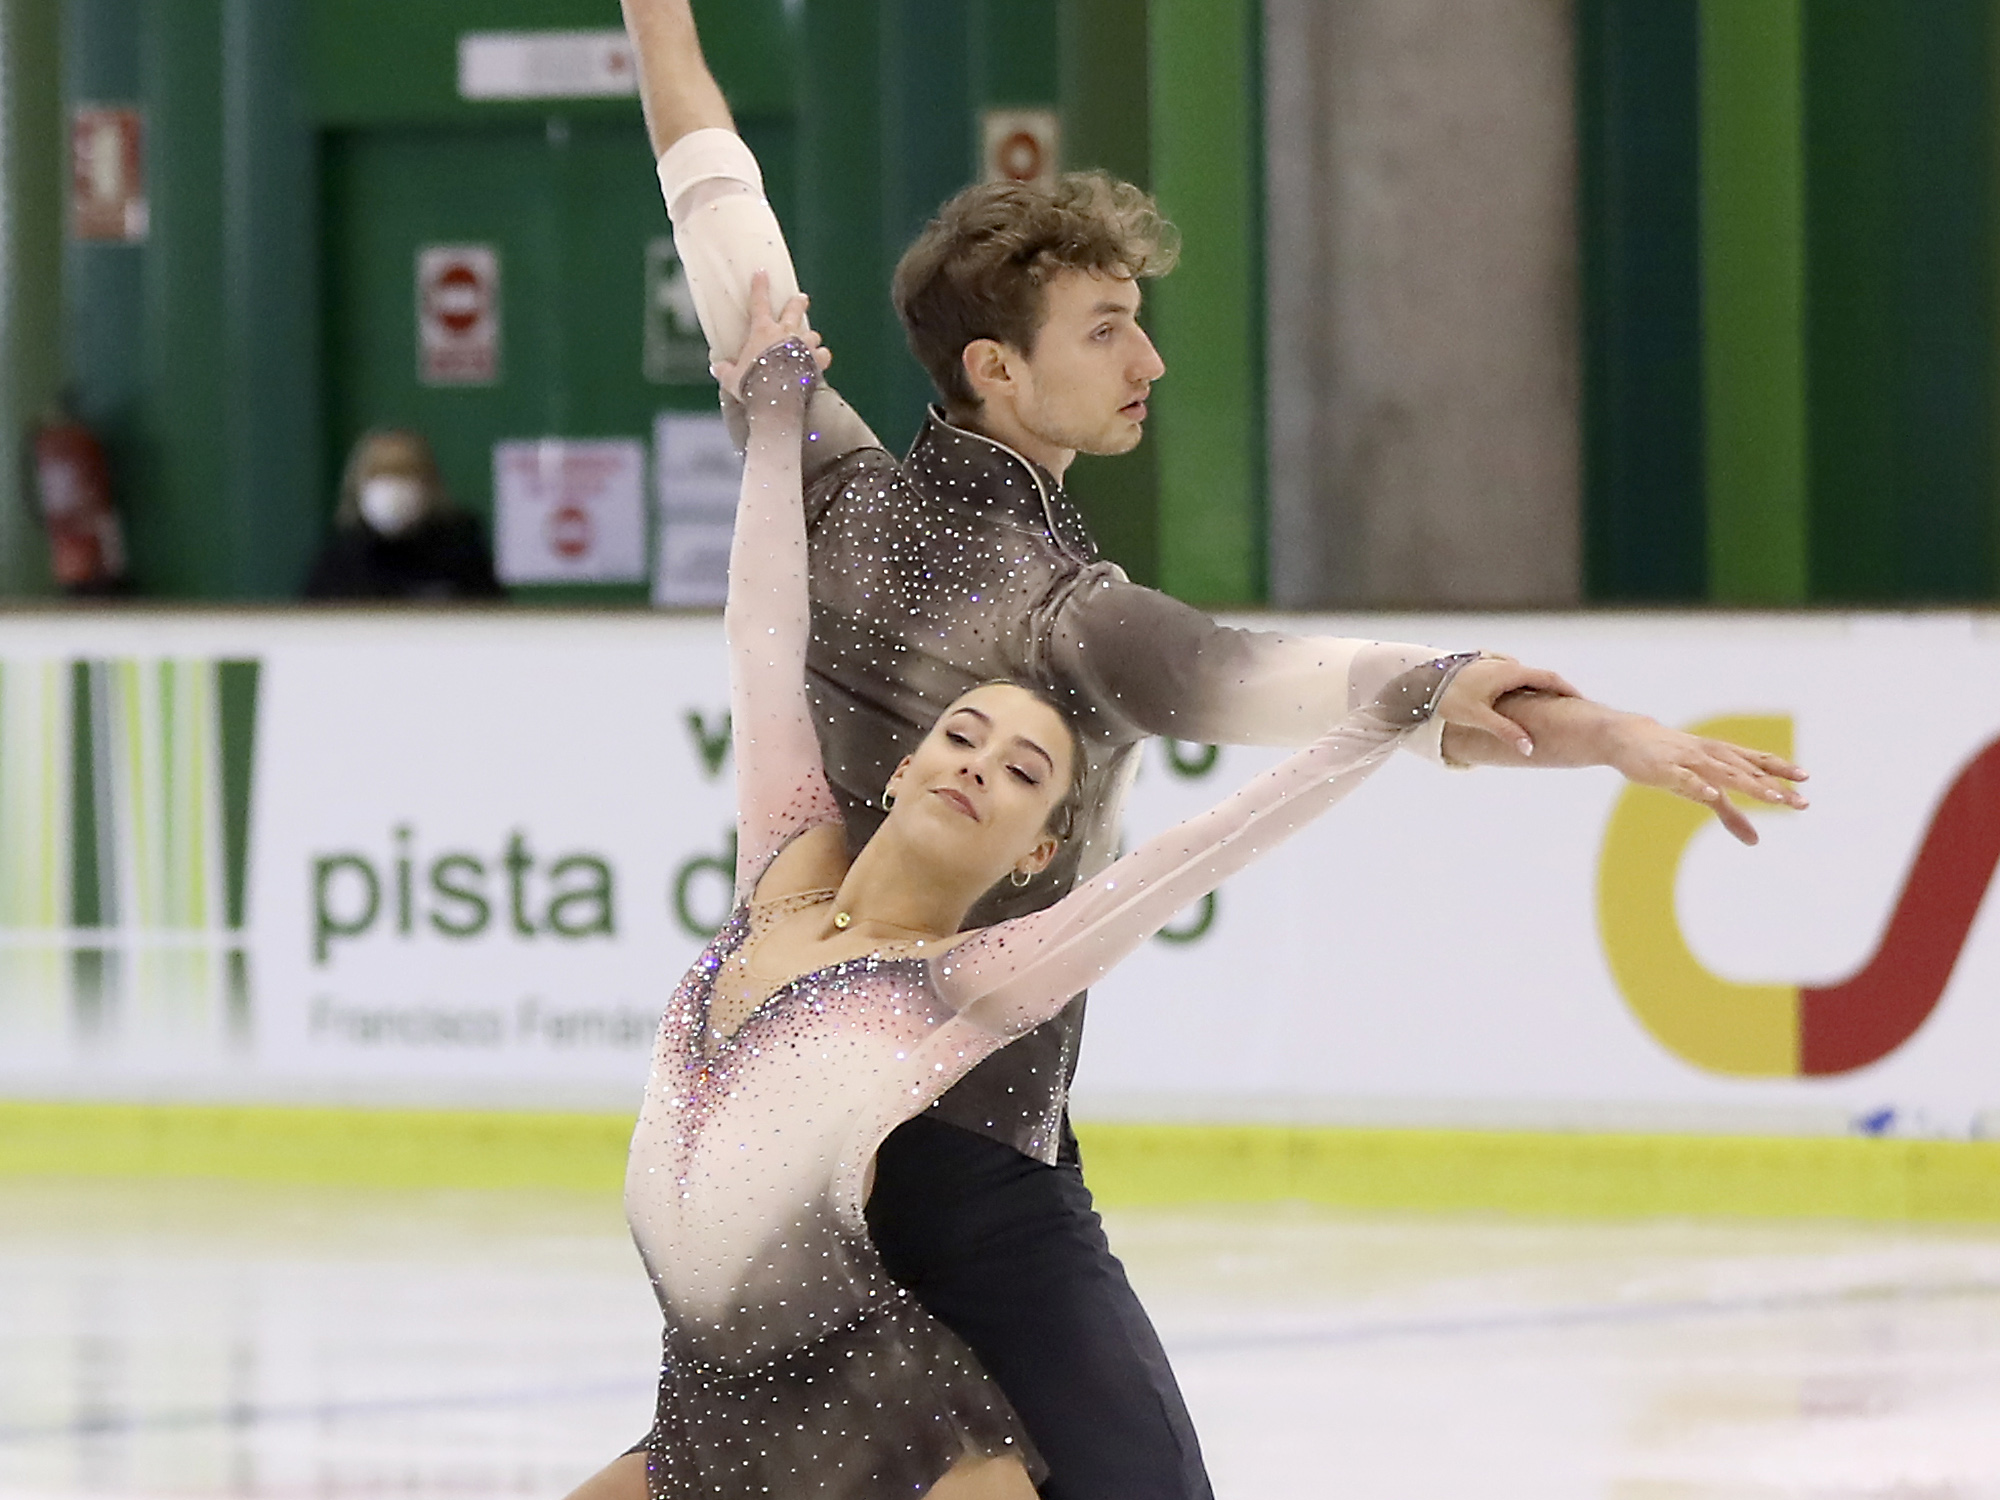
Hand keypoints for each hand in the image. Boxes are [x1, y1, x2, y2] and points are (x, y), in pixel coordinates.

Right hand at [711, 271, 830, 395]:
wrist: (776, 398)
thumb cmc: (751, 385)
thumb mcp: (732, 378)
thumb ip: (725, 370)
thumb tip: (716, 367)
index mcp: (762, 331)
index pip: (759, 302)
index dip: (760, 286)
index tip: (762, 272)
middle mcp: (785, 334)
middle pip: (794, 310)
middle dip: (798, 302)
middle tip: (802, 298)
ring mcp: (803, 346)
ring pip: (812, 333)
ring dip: (810, 336)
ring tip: (810, 339)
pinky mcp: (815, 361)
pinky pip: (823, 354)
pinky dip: (821, 356)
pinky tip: (820, 359)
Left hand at [1435, 656, 1578, 756]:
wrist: (1419, 681)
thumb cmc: (1448, 699)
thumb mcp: (1479, 717)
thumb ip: (1506, 732)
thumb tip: (1530, 748)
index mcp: (1510, 672)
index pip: (1549, 678)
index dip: (1568, 690)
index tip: (1584, 703)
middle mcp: (1504, 664)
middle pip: (1539, 676)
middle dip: (1556, 691)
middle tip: (1572, 707)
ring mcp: (1493, 663)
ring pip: (1523, 676)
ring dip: (1538, 688)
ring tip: (1549, 705)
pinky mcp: (1482, 666)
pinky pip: (1509, 675)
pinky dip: (1520, 685)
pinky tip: (1518, 698)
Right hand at [1601, 717, 1809, 845]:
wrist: (1630, 739)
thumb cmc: (1674, 763)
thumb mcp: (1705, 791)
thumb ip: (1731, 815)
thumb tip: (1756, 841)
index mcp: (1725, 757)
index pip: (1759, 763)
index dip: (1783, 771)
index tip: (1806, 782)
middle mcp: (1713, 755)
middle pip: (1750, 772)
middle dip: (1775, 788)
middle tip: (1801, 802)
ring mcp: (1690, 760)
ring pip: (1725, 773)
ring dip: (1750, 785)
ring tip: (1774, 798)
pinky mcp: (1667, 768)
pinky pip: (1686, 778)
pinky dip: (1699, 784)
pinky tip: (1711, 794)